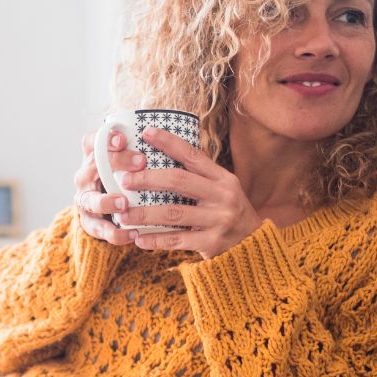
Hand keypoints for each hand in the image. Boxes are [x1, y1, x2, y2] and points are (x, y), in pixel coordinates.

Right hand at [73, 129, 144, 245]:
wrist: (110, 211)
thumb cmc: (128, 179)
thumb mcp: (132, 163)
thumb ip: (142, 152)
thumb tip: (174, 137)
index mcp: (93, 157)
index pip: (92, 141)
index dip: (105, 139)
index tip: (123, 138)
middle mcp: (85, 177)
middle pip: (93, 166)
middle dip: (116, 163)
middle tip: (141, 162)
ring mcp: (85, 200)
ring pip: (90, 200)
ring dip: (106, 201)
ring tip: (124, 204)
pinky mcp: (90, 223)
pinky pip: (99, 229)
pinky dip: (115, 233)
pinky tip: (133, 234)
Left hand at [118, 127, 264, 259]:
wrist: (254, 244)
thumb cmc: (227, 211)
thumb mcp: (222, 189)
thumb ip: (198, 176)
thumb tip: (162, 154)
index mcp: (223, 178)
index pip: (192, 155)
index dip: (169, 142)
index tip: (146, 132)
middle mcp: (222, 196)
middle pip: (179, 181)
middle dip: (148, 179)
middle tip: (125, 181)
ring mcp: (218, 220)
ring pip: (173, 213)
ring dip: (144, 214)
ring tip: (123, 215)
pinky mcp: (212, 243)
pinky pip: (177, 240)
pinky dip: (156, 239)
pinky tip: (138, 239)